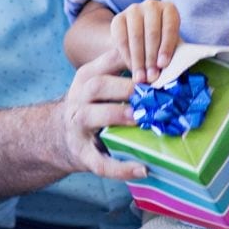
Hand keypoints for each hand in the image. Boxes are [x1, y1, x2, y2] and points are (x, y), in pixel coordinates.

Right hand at [50, 47, 145, 182]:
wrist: (59, 136)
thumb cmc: (92, 105)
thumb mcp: (101, 81)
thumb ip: (126, 71)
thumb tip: (170, 64)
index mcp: (88, 77)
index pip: (109, 60)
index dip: (132, 59)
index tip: (158, 64)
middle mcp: (78, 98)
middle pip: (96, 86)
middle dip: (124, 87)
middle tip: (151, 91)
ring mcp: (77, 126)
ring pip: (90, 116)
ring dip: (116, 115)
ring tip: (138, 119)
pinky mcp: (83, 154)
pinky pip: (100, 162)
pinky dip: (121, 168)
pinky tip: (142, 169)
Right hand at [110, 0, 180, 84]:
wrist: (139, 37)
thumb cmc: (160, 43)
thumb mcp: (169, 45)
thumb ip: (169, 55)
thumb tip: (169, 74)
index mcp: (169, 9)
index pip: (170, 27)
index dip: (167, 47)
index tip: (163, 65)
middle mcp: (151, 5)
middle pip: (152, 33)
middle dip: (151, 58)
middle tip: (151, 77)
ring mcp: (133, 10)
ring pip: (136, 36)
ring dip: (139, 60)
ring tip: (141, 77)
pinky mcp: (118, 19)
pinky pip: (121, 39)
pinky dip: (127, 56)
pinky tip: (131, 68)